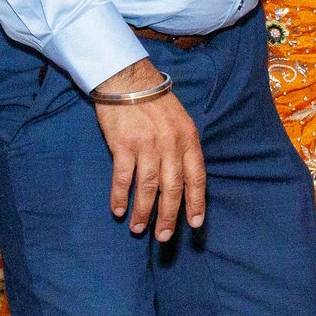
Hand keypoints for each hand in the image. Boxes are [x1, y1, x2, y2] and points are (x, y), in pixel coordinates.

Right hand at [93, 58, 205, 241]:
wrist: (127, 79)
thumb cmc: (154, 103)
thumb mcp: (180, 121)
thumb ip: (183, 147)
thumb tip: (185, 180)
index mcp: (188, 138)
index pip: (196, 177)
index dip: (196, 202)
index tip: (195, 223)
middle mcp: (171, 143)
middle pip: (173, 187)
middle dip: (170, 215)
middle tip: (164, 237)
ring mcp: (147, 144)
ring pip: (149, 186)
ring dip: (144, 211)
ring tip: (139, 229)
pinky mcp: (123, 144)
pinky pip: (123, 177)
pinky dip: (120, 196)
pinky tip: (118, 210)